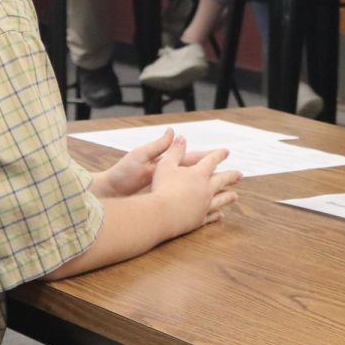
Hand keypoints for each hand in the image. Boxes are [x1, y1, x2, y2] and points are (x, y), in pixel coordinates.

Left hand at [98, 129, 228, 197]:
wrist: (109, 193)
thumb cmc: (122, 174)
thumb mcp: (139, 157)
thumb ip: (158, 146)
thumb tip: (173, 131)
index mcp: (166, 163)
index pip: (192, 159)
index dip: (208, 157)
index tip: (224, 153)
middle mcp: (169, 177)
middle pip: (198, 175)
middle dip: (215, 175)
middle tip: (235, 175)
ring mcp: (168, 191)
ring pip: (195, 191)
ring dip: (211, 193)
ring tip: (230, 195)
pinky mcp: (164, 203)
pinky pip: (186, 205)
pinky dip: (199, 208)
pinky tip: (211, 213)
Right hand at [150, 135, 240, 232]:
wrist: (161, 215)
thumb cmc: (162, 188)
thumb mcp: (165, 165)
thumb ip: (175, 151)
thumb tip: (181, 137)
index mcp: (198, 173)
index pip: (211, 161)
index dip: (218, 155)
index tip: (226, 152)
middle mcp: (206, 189)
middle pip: (221, 180)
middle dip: (231, 176)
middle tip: (240, 175)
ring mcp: (204, 205)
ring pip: (220, 199)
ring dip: (228, 197)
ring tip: (235, 196)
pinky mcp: (199, 219)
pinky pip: (211, 216)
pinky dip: (217, 215)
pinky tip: (221, 215)